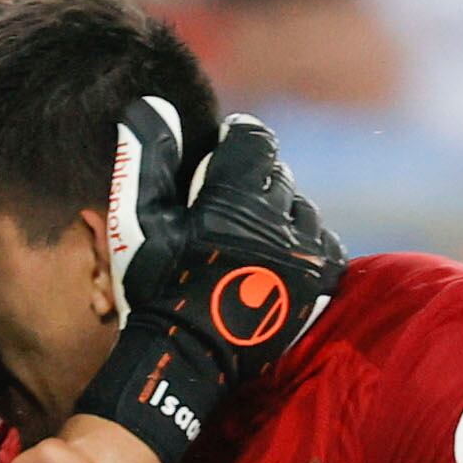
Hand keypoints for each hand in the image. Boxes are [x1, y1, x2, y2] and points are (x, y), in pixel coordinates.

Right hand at [77, 100, 345, 462]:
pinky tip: (276, 257)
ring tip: (251, 237)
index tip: (218, 159)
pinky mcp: (318, 283)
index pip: (254, 139)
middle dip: (254, 183)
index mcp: (236, 196)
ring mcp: (303, 252)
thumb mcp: (139, 221)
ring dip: (280, 214)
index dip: (234, 144)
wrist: (185, 357)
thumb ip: (148, 158)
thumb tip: (152, 105)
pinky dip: (303, 244)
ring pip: (302, 209)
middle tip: (225, 210)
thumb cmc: (156, 287)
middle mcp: (278, 218)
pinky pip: (323, 245)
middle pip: (278, 175)